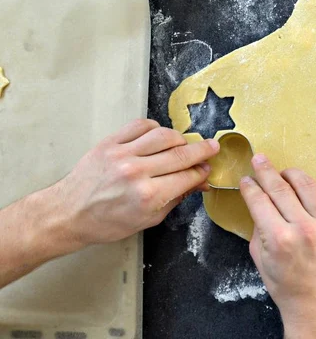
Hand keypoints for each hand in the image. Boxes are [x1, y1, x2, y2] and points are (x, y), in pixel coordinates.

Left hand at [53, 119, 218, 246]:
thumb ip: (176, 198)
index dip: (202, 172)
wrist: (69, 213)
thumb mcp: (148, 219)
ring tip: (184, 145)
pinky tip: (159, 136)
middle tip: (213, 146)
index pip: (187, 176)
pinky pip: (140, 126)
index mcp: (148, 195)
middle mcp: (137, 172)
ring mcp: (122, 154)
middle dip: (202, 150)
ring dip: (180, 139)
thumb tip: (197, 182)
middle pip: (181, 153)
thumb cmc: (107, 222)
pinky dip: (155, 128)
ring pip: (164, 135)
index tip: (208, 169)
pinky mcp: (110, 142)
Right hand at [239, 154, 315, 338]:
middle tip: (259, 159)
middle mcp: (303, 228)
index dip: (249, 187)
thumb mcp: (260, 259)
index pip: (259, 200)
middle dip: (266, 170)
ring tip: (283, 173)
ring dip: (292, 174)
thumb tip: (259, 203)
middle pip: (280, 187)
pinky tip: (309, 189)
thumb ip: (259, 228)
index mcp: (278, 238)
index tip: (245, 180)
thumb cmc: (285, 286)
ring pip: (307, 184)